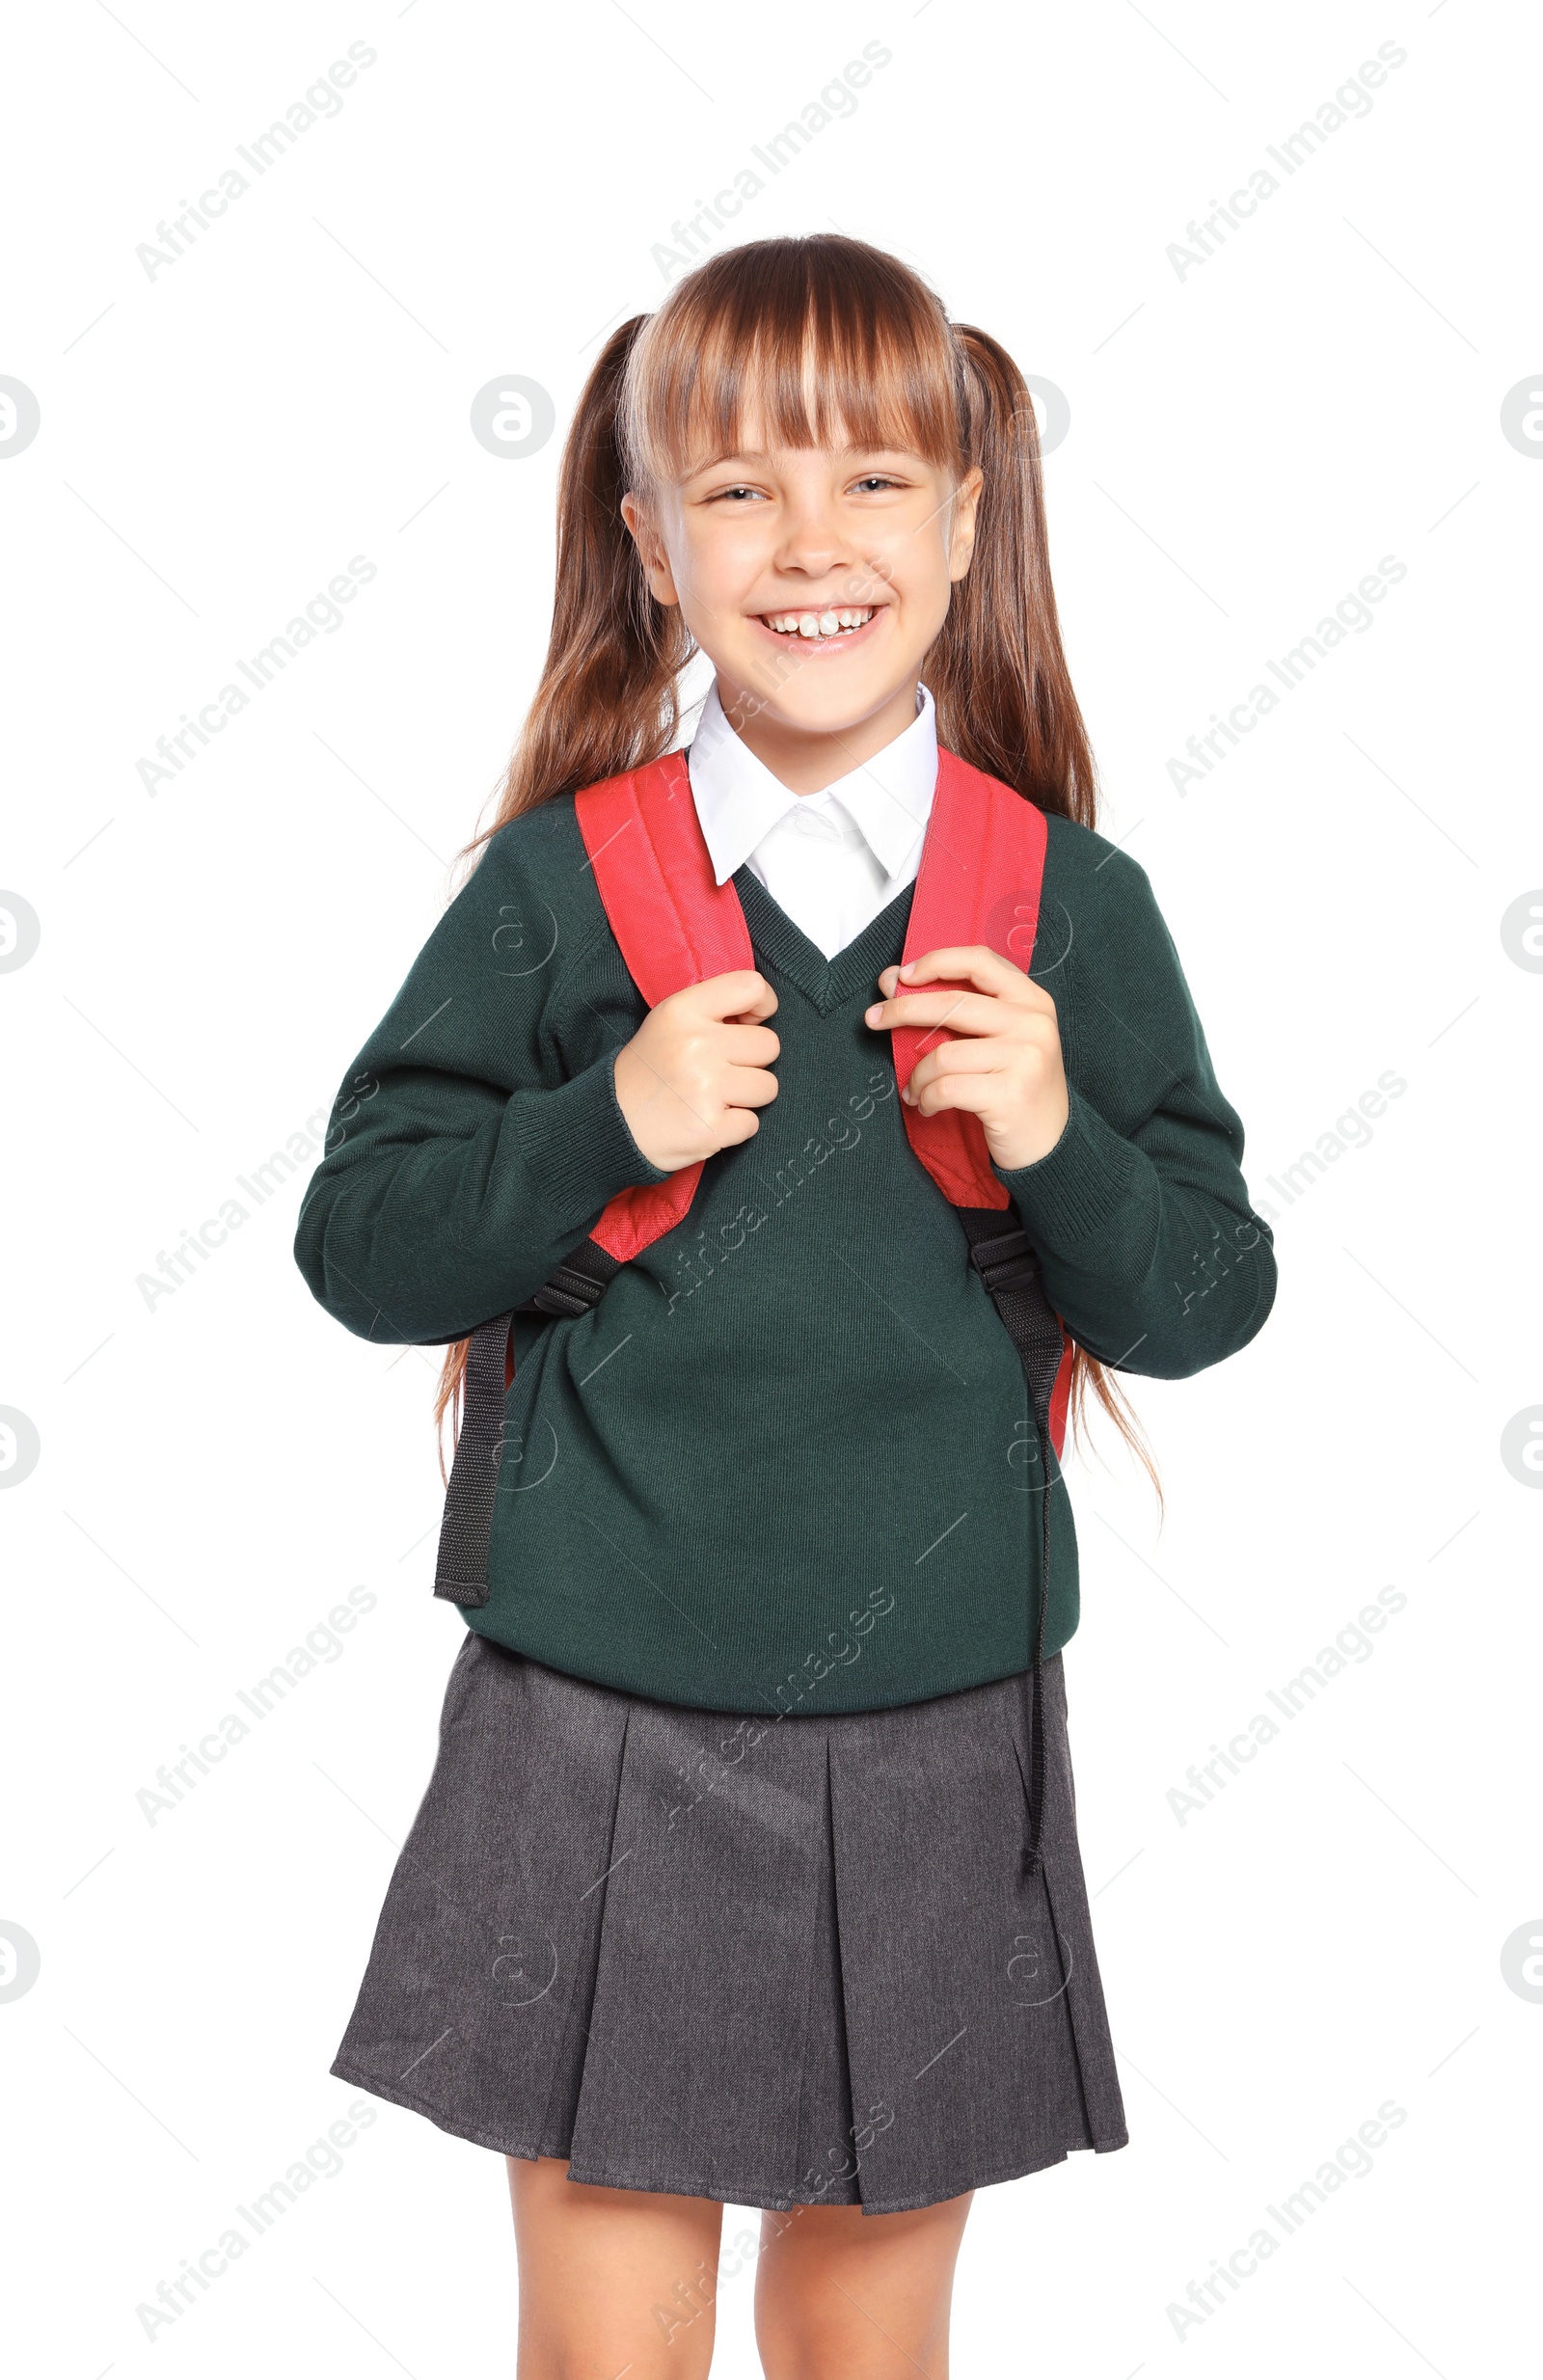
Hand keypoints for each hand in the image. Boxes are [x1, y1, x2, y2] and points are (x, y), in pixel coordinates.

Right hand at [613, 970, 779, 1170]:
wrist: (612, 1124)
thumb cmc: (647, 1071)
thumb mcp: (667, 1023)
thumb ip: (711, 1010)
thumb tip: (759, 1014)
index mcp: (682, 1011)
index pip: (750, 987)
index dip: (762, 1005)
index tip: (749, 1023)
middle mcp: (696, 1044)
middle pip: (769, 1044)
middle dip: (751, 1061)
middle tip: (718, 1071)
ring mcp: (705, 1087)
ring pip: (768, 1086)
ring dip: (746, 1096)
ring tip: (712, 1098)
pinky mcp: (711, 1127)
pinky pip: (752, 1122)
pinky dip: (734, 1128)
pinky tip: (706, 1120)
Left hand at [864, 945, 1068, 1170]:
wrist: (1053, 1143)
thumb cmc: (1016, 1087)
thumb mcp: (1003, 1040)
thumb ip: (959, 1010)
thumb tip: (894, 981)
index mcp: (1032, 1000)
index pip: (979, 961)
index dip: (936, 962)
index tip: (901, 977)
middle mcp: (1033, 1023)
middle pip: (952, 1003)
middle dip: (903, 1009)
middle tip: (873, 1019)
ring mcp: (1026, 1058)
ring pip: (943, 1054)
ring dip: (917, 1075)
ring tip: (914, 1089)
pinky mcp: (1011, 1095)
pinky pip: (946, 1088)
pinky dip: (926, 1098)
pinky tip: (926, 1105)